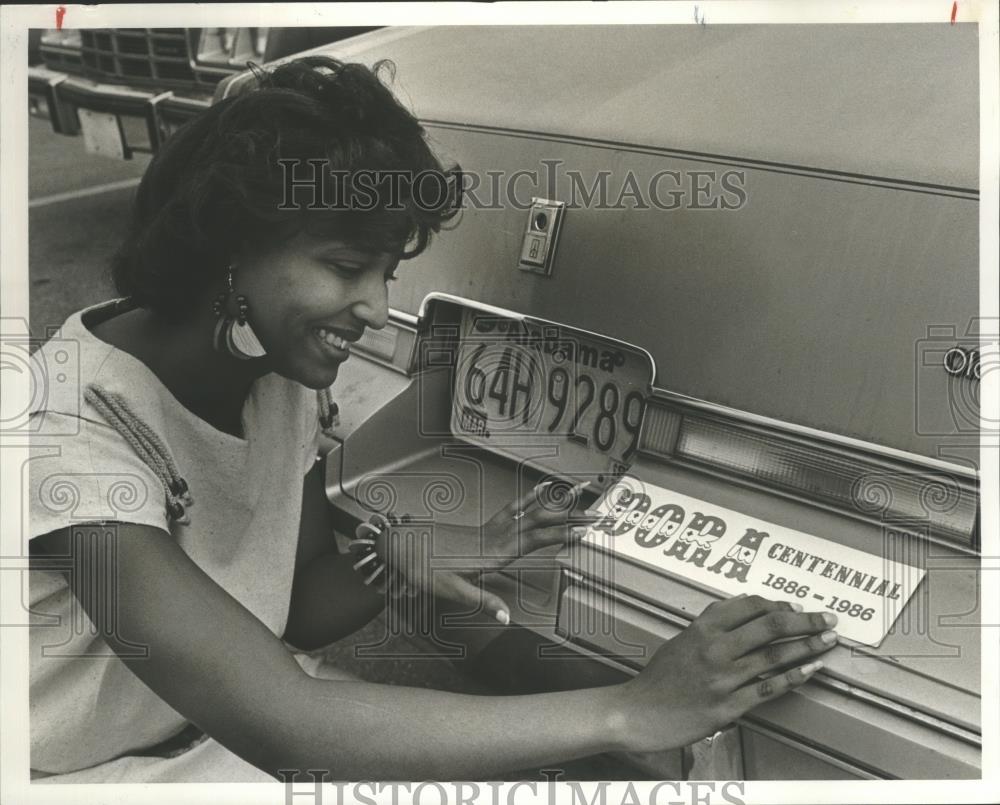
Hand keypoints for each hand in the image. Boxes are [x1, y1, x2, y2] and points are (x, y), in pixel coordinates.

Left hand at [368, 479, 598, 621]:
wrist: (401, 543)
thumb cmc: (422, 567)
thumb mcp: (448, 590)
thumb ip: (481, 600)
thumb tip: (506, 617)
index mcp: (493, 553)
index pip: (535, 540)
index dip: (561, 534)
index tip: (584, 531)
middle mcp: (497, 536)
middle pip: (540, 523)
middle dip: (571, 518)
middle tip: (598, 513)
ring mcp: (491, 528)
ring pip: (531, 511)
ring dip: (557, 502)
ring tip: (579, 490)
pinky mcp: (484, 526)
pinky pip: (514, 508)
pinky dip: (531, 497)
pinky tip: (543, 490)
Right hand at [617, 595, 837, 751]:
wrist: (640, 712)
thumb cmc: (660, 677)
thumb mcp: (682, 639)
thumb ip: (711, 622)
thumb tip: (742, 604)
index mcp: (702, 629)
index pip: (750, 606)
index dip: (778, 604)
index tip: (797, 607)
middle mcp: (715, 649)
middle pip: (770, 627)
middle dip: (804, 621)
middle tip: (827, 619)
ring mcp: (723, 679)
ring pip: (775, 657)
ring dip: (807, 647)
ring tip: (828, 641)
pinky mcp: (729, 706)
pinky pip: (769, 689)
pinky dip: (794, 678)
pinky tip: (811, 670)